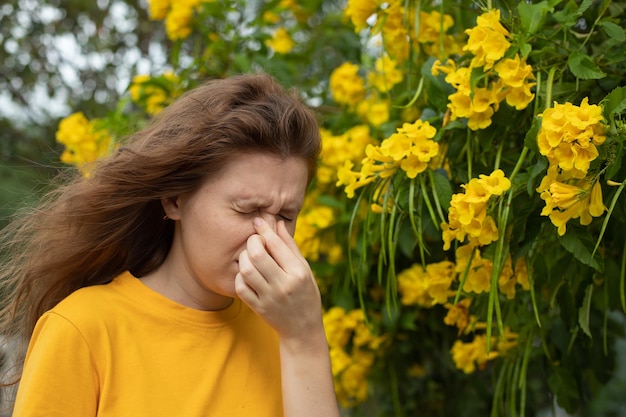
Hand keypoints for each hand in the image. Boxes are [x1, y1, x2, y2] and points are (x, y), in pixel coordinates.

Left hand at [235, 217, 323, 345]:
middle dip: (252, 242)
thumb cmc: (306, 294)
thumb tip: (278, 223)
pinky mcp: (258, 308)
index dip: (264, 229)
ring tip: (250, 256)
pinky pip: (241, 287)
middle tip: (254, 241)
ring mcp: (269, 298)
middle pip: (257, 255)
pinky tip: (247, 273)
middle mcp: (284, 285)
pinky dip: (240, 276)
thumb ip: (290, 247)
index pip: (276, 245)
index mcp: (298, 272)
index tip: (258, 221)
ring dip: (244, 258)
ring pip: (246, 270)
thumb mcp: (305, 269)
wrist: (302, 329)